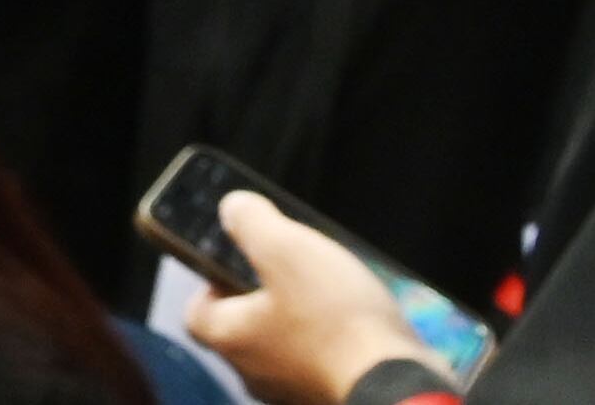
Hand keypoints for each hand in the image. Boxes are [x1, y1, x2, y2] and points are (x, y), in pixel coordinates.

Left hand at [186, 192, 433, 404]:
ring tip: (329, 290)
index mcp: (229, 339)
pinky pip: (318, 364)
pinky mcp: (329, 396)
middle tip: (291, 269)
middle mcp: (253, 373)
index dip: (211, 282)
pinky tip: (355, 320)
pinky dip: (329, 342)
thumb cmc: (332, 317)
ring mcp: (291, 392)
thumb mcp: (285, 249)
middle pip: (242, 329)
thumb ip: (251, 222)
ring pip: (282, 347)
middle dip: (262, 296)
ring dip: (299, 319)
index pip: (197, 312)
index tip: (238, 260)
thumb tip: (231, 209)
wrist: (397, 384)